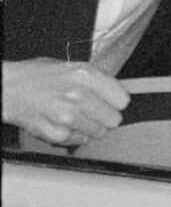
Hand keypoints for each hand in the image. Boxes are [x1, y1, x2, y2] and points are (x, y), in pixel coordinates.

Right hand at [2, 59, 129, 147]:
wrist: (7, 88)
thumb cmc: (36, 75)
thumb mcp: (70, 66)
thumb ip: (96, 80)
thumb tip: (117, 93)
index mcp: (85, 74)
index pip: (122, 99)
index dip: (115, 101)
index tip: (109, 102)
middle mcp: (78, 95)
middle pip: (114, 119)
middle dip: (104, 116)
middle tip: (91, 110)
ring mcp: (67, 116)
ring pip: (99, 132)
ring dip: (90, 127)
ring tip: (74, 115)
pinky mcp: (56, 133)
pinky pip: (79, 140)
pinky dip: (74, 135)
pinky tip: (63, 123)